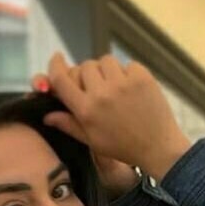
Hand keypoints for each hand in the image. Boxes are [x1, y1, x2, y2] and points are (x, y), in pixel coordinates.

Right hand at [30, 67, 138, 198]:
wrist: (158, 147)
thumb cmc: (122, 147)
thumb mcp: (92, 140)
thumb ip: (69, 125)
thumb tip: (46, 116)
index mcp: (86, 110)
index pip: (61, 78)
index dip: (55, 65)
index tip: (57, 58)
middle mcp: (101, 94)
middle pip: (84, 66)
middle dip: (87, 75)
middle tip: (96, 88)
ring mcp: (122, 83)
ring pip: (104, 61)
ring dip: (106, 71)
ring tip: (114, 88)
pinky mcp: (141, 76)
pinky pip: (126, 64)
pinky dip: (126, 74)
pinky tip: (131, 90)